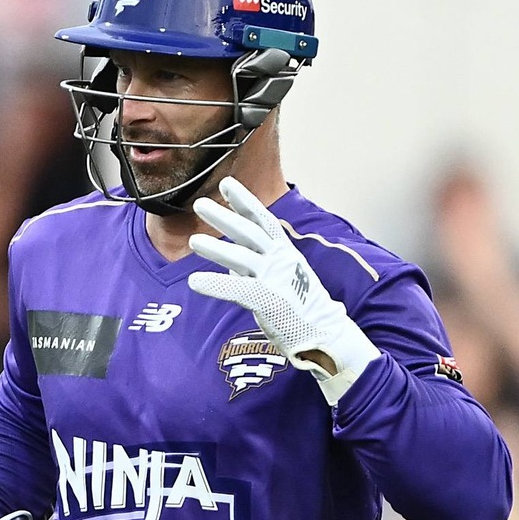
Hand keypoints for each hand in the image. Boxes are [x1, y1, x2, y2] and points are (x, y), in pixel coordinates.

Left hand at [187, 177, 379, 405]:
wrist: (326, 336)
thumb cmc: (299, 308)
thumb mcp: (278, 280)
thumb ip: (254, 269)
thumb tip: (231, 266)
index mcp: (285, 253)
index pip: (263, 220)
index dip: (244, 201)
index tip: (227, 183)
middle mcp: (281, 261)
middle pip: (249, 233)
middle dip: (224, 217)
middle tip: (200, 203)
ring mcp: (277, 280)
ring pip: (242, 259)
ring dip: (216, 249)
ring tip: (192, 241)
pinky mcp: (271, 302)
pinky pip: (239, 290)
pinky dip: (217, 285)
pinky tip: (194, 282)